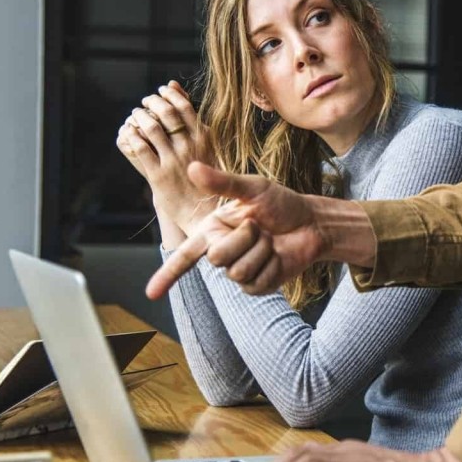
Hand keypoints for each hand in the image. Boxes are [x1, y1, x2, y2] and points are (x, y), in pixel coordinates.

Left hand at [115, 80, 215, 232]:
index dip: (169, 95)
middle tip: (145, 102)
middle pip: (166, 113)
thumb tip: (173, 85)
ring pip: (151, 128)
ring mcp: (174, 161)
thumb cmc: (205, 175)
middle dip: (152, 102)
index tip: (160, 91)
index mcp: (204, 139)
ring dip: (139, 116)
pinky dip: (131, 135)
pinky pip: (140, 148)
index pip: (184, 106)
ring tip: (136, 115)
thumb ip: (190, 116)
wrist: (203, 211)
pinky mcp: (158, 175)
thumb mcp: (206, 144)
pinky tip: (129, 132)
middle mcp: (190, 148)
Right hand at [145, 162, 328, 298]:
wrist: (311, 223)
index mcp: (213, 230)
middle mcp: (222, 252)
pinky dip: (271, 266)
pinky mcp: (258, 286)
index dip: (167, 275)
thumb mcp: (253, 188)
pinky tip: (278, 256)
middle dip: (244, 238)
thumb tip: (191, 168)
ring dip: (261, 251)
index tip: (150, 294)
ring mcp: (240, 272)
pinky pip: (256, 282)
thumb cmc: (281, 203)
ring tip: (270, 240)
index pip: (185, 255)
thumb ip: (223, 182)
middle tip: (259, 227)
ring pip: (238, 271)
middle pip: (217, 257)